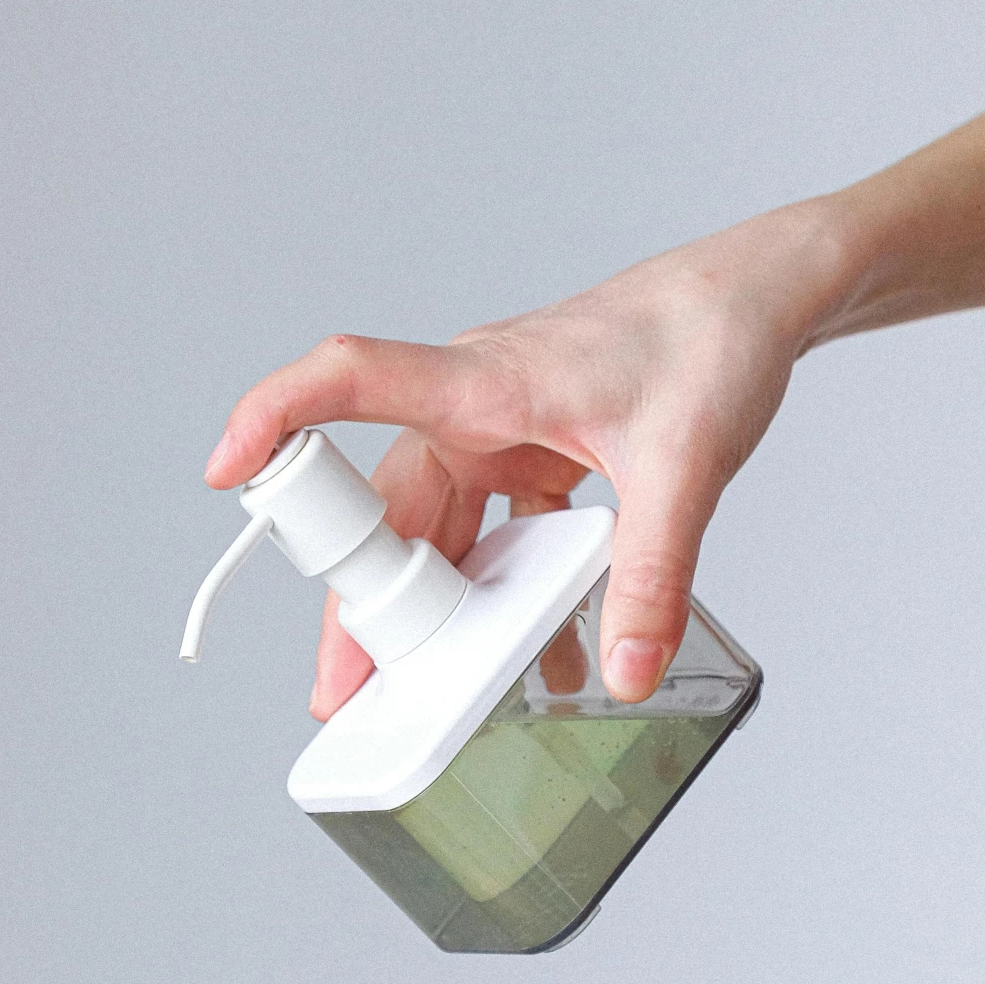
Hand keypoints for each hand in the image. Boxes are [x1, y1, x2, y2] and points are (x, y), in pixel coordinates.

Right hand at [204, 204, 848, 715]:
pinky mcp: (534, 448)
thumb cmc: (710, 339)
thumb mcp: (684, 468)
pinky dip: (503, 586)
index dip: (276, 417)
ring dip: (431, 604)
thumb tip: (624, 666)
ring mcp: (501, 427)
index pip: (350, 379)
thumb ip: (651, 575)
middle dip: (362, 601)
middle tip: (346, 687)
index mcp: (485, 380)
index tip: (226, 471)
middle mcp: (474, 402)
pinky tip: (534, 647)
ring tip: (419, 687)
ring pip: (435, 525)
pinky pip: (494, 526)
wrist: (758, 296)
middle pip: (385, 503)